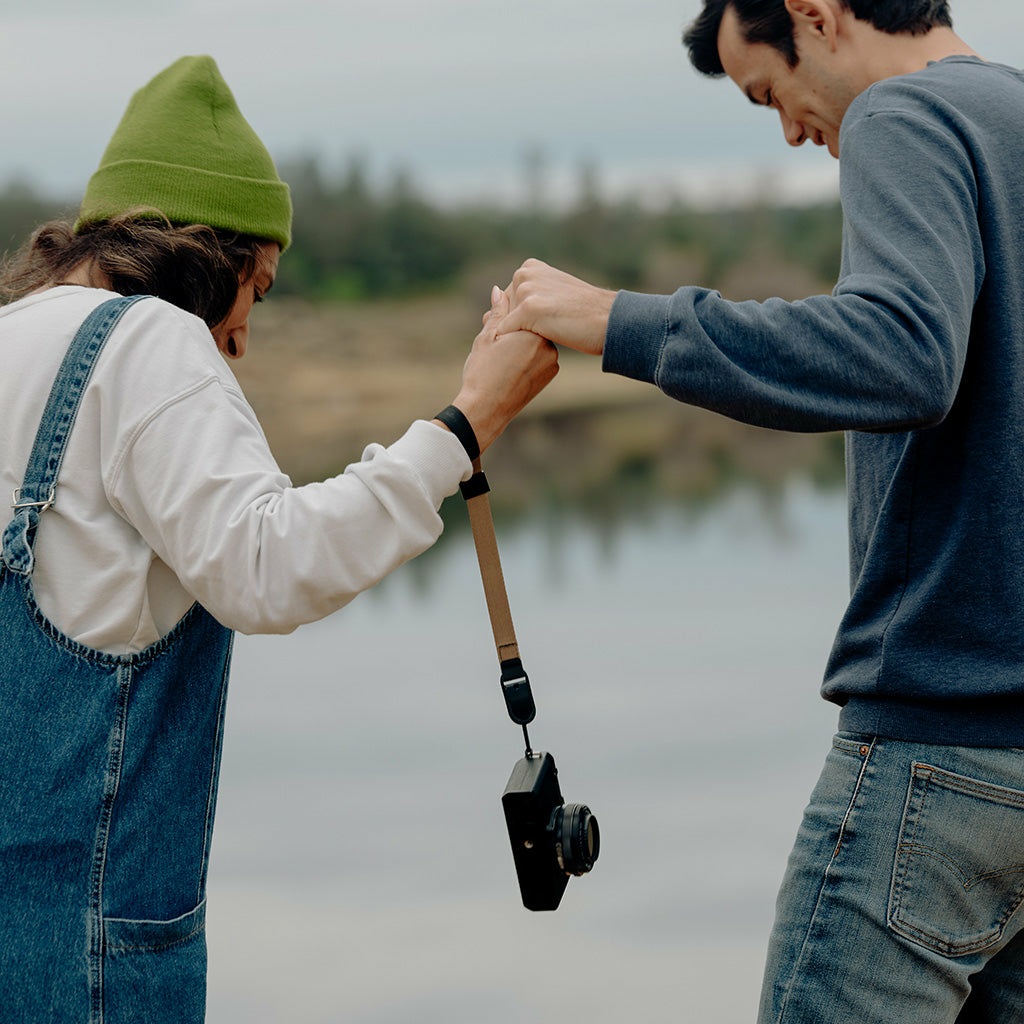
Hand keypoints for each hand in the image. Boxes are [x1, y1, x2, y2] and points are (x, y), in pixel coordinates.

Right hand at [442, 287, 558, 453]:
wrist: (486, 410)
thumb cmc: (482, 373)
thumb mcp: (486, 337)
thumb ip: (498, 312)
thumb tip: (499, 290)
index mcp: (533, 331)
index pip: (523, 310)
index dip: (505, 315)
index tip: (492, 325)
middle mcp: (548, 345)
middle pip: (530, 326)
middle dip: (513, 328)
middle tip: (493, 342)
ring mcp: (552, 361)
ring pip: (534, 342)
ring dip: (520, 343)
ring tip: (500, 357)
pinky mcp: (549, 375)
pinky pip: (539, 358)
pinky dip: (527, 358)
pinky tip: (510, 367)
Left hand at [496, 258, 616, 356]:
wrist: (608, 320)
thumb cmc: (583, 314)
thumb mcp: (553, 294)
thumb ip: (528, 293)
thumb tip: (494, 293)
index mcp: (529, 267)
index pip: (507, 302)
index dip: (518, 322)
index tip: (539, 330)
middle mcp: (524, 274)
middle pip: (502, 313)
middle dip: (513, 330)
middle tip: (539, 340)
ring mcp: (526, 290)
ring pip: (503, 325)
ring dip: (513, 339)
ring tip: (538, 343)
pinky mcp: (528, 308)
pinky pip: (506, 334)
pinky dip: (514, 346)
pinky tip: (531, 351)